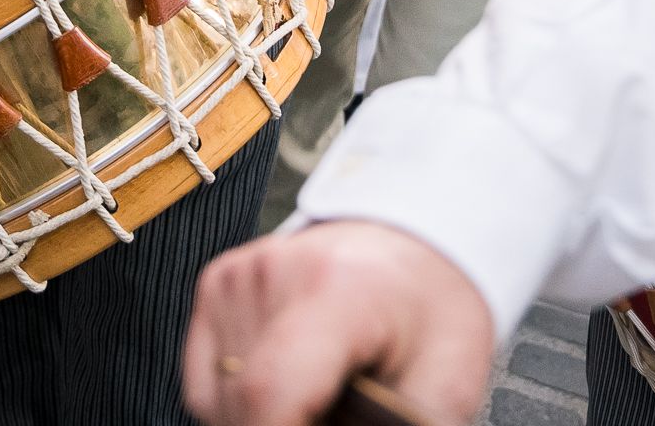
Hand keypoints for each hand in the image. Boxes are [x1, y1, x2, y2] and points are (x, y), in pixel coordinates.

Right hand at [184, 222, 495, 425]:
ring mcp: (240, 275)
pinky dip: (240, 398)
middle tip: (335, 417)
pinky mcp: (218, 282)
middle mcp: (277, 271)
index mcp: (340, 290)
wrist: (410, 247)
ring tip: (317, 397)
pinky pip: (207, 381)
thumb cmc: (432, 315)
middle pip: (243, 402)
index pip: (270, 392)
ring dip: (260, 416)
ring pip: (219, 399)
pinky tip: (288, 383)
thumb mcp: (448, 382)